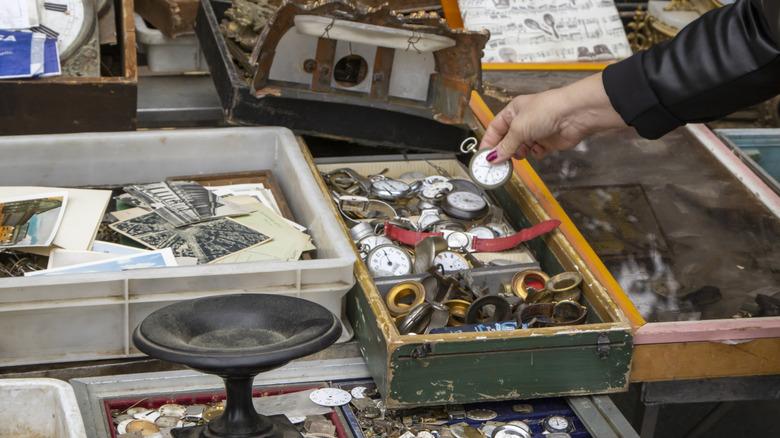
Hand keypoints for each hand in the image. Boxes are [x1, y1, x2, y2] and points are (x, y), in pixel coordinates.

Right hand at [479, 73, 625, 161]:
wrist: (575, 114)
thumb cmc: (547, 110)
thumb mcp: (518, 128)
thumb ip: (505, 145)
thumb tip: (492, 157)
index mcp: (513, 111)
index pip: (495, 129)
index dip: (488, 143)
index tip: (483, 158)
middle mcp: (523, 121)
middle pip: (507, 141)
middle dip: (503, 152)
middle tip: (498, 164)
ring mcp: (536, 132)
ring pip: (521, 148)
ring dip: (520, 153)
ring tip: (520, 154)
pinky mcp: (548, 142)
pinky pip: (536, 152)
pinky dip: (535, 153)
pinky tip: (538, 150)